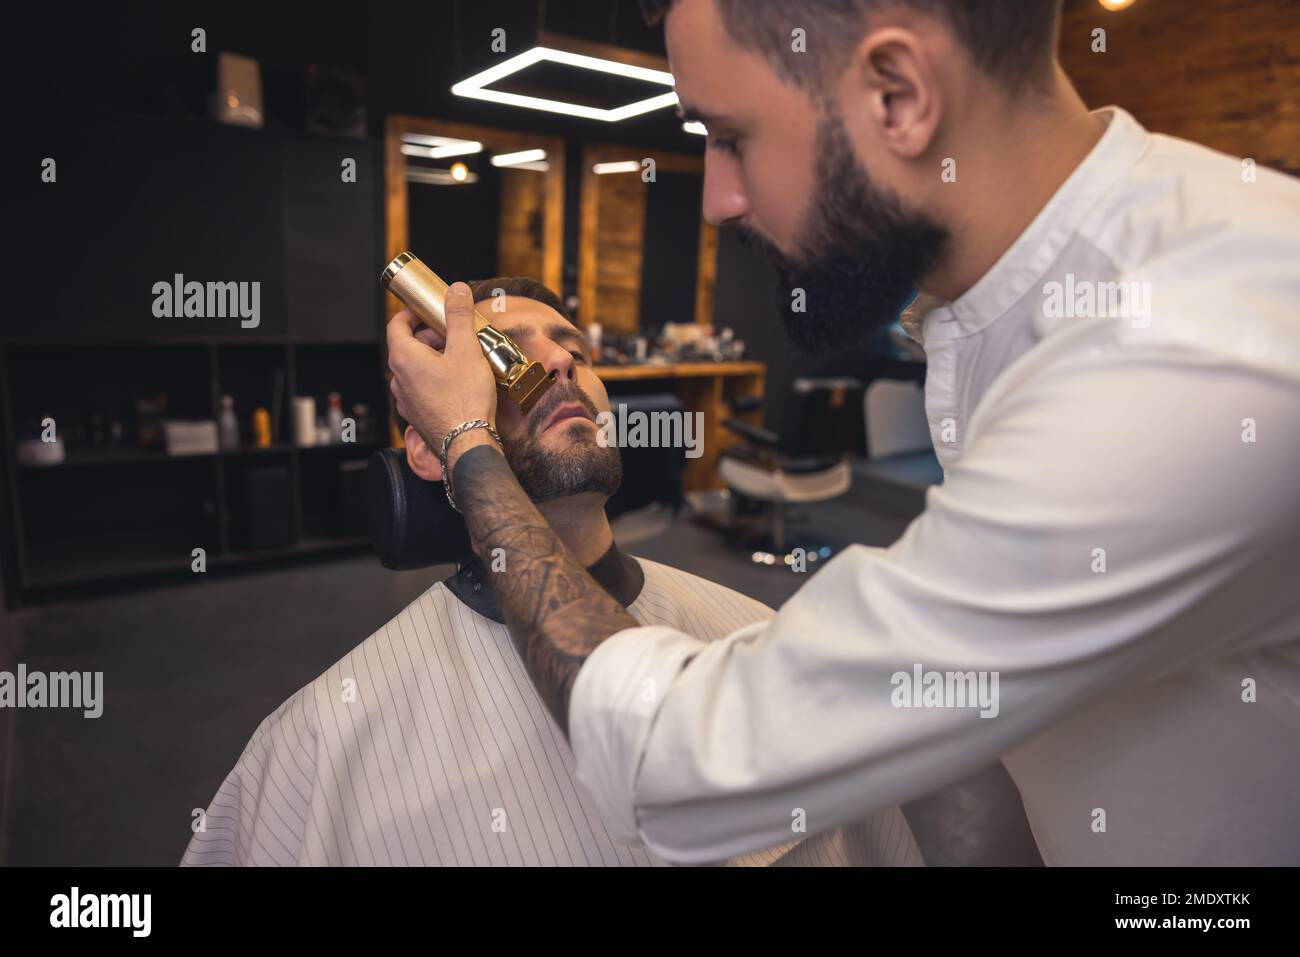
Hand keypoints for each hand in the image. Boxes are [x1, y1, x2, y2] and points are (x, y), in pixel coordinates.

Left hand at [387, 282, 497, 465]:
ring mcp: (405, 399)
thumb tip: (455, 290)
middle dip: (429, 336)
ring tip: (459, 360)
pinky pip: (420, 388)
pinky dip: (434, 379)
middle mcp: (398, 379)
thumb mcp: (466, 349)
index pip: (397, 325)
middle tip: (453, 335)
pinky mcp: (416, 415)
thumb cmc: (465, 399)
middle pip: (407, 346)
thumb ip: (458, 316)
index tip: (425, 309)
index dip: (411, 313)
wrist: (467, 443)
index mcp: (404, 358)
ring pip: (414, 369)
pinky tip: (456, 384)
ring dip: (433, 359)